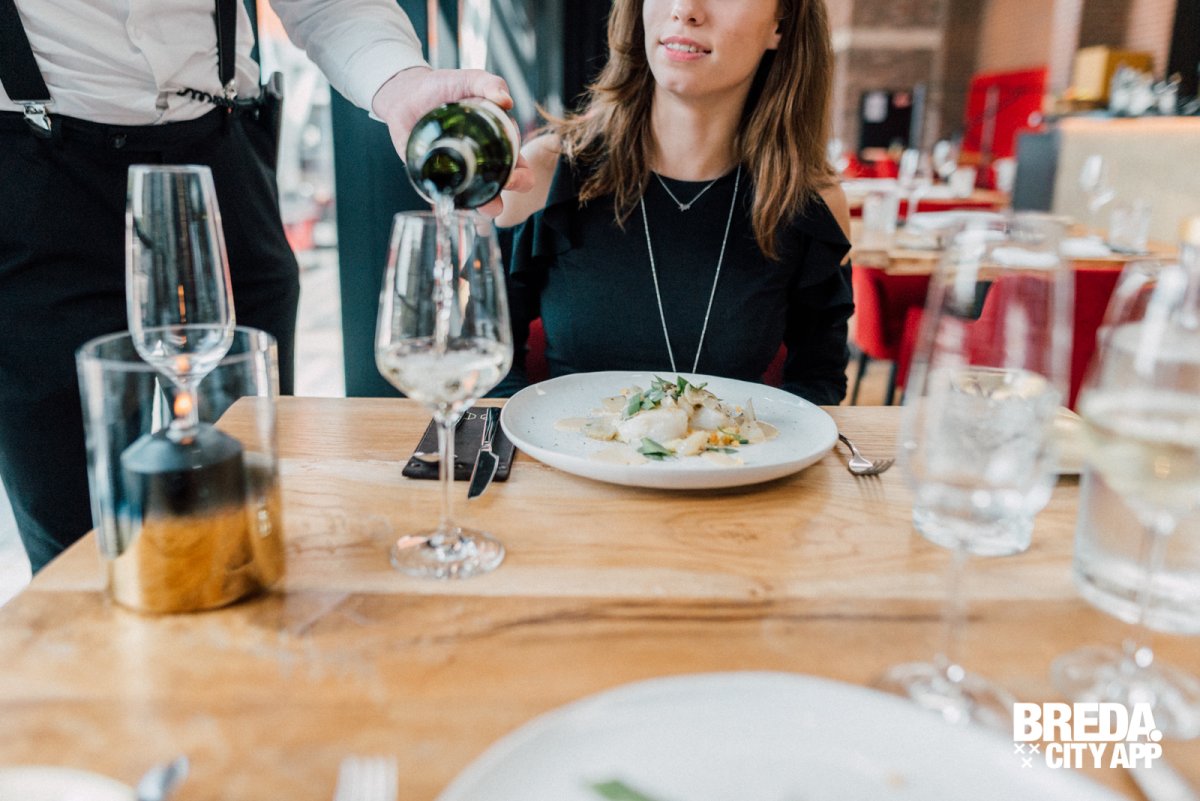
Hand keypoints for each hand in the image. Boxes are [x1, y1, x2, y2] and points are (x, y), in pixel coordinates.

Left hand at [372, 66, 534, 217]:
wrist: (406, 92)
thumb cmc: (443, 86)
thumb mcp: (470, 80)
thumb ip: (490, 84)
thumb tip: (505, 101)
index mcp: (497, 145)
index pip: (519, 170)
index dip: (521, 178)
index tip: (512, 175)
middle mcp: (480, 164)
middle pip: (499, 191)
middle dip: (501, 197)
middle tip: (494, 189)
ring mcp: (457, 173)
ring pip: (473, 200)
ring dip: (479, 207)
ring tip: (477, 207)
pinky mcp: (432, 177)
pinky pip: (442, 196)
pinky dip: (445, 203)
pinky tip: (445, 204)